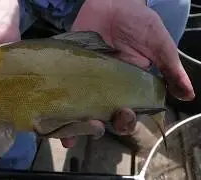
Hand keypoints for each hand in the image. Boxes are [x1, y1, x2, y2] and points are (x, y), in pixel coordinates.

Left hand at [60, 0, 194, 147]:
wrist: (112, 2)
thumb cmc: (137, 22)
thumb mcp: (157, 44)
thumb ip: (169, 68)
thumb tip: (187, 95)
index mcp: (127, 87)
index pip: (127, 112)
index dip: (125, 120)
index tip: (124, 115)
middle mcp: (104, 89)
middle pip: (100, 116)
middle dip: (99, 126)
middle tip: (97, 124)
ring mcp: (83, 81)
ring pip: (78, 110)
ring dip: (73, 125)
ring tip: (68, 137)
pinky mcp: (66, 71)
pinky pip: (60, 91)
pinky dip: (55, 105)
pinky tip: (50, 118)